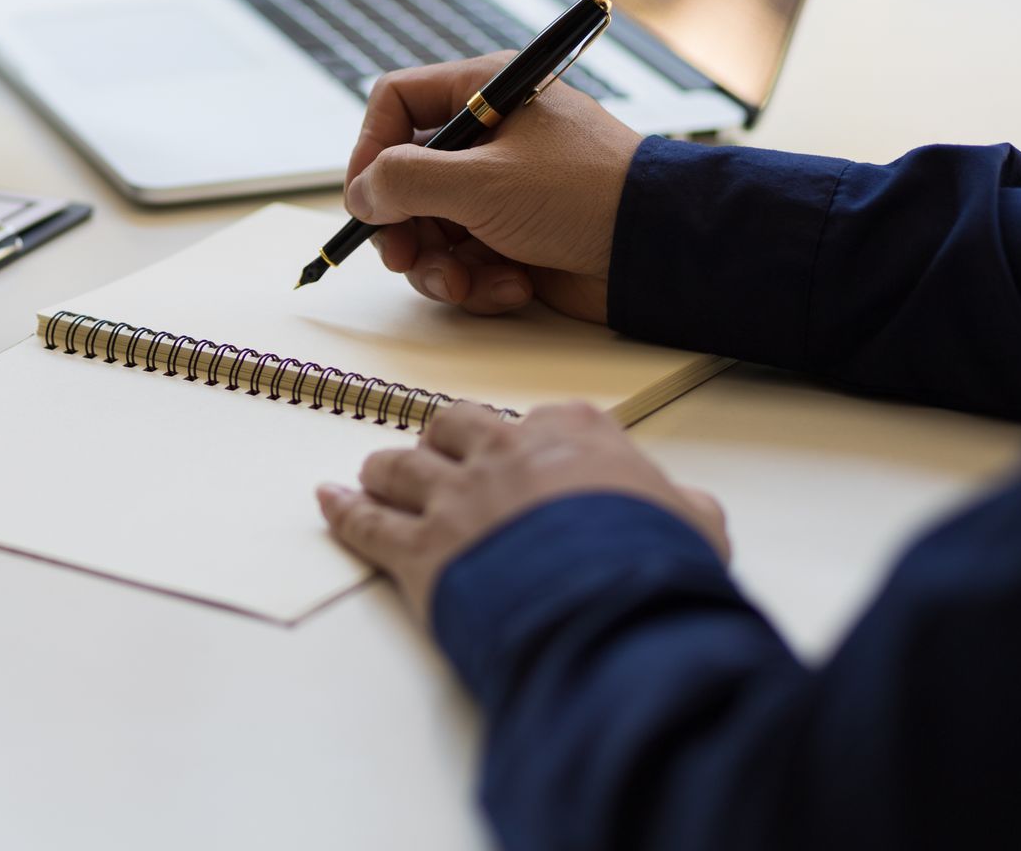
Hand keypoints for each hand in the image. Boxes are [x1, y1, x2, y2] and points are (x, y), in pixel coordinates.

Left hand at [317, 401, 728, 623]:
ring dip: (386, 472)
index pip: (533, 419)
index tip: (520, 457)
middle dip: (442, 443)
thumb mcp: (693, 523)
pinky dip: (342, 510)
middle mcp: (502, 452)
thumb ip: (680, 504)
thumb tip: (686, 508)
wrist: (610, 601)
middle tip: (440, 460)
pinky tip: (327, 500)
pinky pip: (366, 521)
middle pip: (451, 427)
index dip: (521, 443)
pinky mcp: (419, 548)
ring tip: (375, 477)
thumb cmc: (654, 559)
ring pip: (399, 466)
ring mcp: (454, 497)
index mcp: (569, 432)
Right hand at [343, 55, 642, 323]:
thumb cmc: (582, 194)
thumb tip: (359, 192)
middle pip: (406, 178)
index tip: (365, 196)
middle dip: (403, 227)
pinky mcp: (516, 237)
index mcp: (485, 94)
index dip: (370, 148)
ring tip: (465, 283)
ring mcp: (502, 191)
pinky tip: (513, 286)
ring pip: (431, 229)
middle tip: (405, 259)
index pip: (397, 103)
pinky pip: (467, 260)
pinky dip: (480, 281)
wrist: (659, 249)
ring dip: (441, 266)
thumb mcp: (479, 182)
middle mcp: (490, 138)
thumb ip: (404, 182)